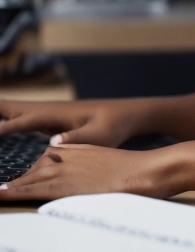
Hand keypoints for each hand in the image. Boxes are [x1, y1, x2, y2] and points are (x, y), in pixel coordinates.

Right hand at [0, 99, 145, 147]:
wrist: (125, 114)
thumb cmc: (114, 124)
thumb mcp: (100, 134)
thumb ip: (79, 138)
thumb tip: (53, 142)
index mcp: (58, 113)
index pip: (26, 120)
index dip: (6, 127)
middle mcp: (48, 111)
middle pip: (12, 109)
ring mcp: (46, 115)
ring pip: (14, 113)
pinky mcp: (48, 121)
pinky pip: (19, 121)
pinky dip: (4, 121)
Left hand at [0, 144, 173, 200]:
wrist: (153, 168)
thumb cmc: (144, 171)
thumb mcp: (119, 167)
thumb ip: (104, 173)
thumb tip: (105, 182)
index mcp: (86, 150)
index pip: (52, 156)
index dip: (37, 169)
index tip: (26, 178)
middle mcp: (76, 155)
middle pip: (41, 164)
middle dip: (23, 177)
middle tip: (6, 188)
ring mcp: (72, 168)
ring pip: (34, 175)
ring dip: (15, 185)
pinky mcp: (71, 184)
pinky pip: (37, 187)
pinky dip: (18, 190)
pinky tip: (5, 193)